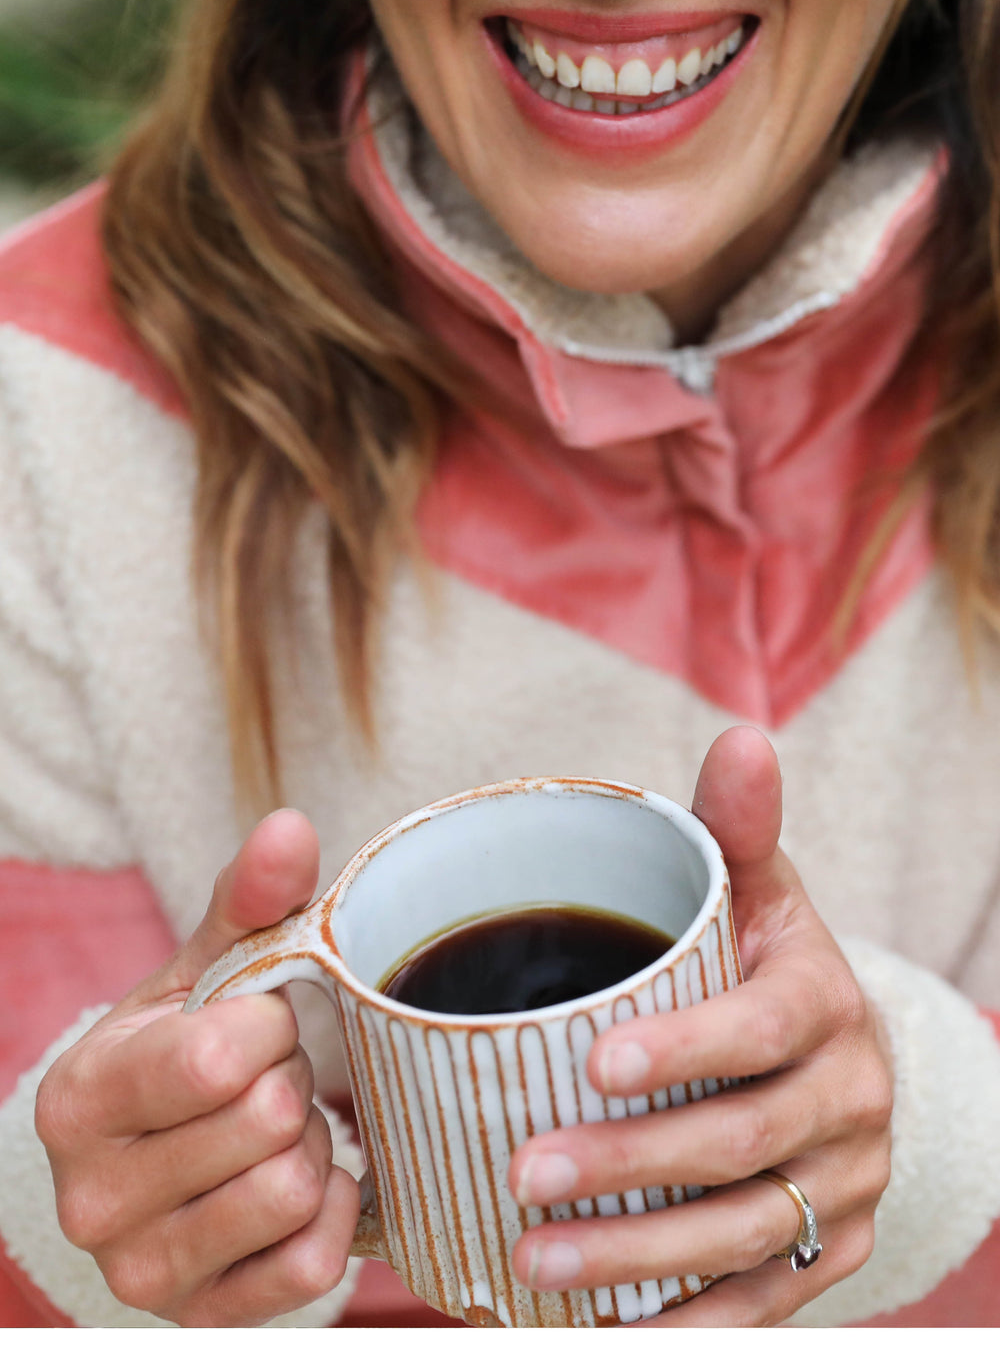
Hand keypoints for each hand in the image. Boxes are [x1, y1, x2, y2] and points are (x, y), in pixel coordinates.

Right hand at [34, 810, 360, 1325]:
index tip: (266, 1019)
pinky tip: (310, 1179)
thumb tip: (289, 826)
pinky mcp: (203, 1321)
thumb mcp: (202, 972)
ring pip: (290, 1191)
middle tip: (278, 1076)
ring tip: (285, 1126)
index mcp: (80, 1097)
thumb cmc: (183, 1049)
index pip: (216, 1058)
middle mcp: (94, 1198)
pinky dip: (333, 1210)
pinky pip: (313, 1264)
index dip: (272, 1025)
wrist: (158, 1159)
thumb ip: (247, 900)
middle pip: (264, 1122)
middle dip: (294, 1082)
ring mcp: (143, 1272)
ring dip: (313, 1145)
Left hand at [507, 726, 893, 1325]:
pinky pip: (766, 1301)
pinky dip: (689, 1322)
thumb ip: (738, 827)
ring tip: (537, 1266)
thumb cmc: (763, 959)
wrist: (836, 1052)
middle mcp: (848, 1099)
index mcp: (822, 1002)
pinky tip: (606, 1332)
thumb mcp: (758, 890)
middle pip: (742, 1144)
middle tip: (525, 1174)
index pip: (762, 1030)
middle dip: (633, 1168)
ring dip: (642, 1258)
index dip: (687, 1049)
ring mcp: (844, 1184)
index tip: (594, 1064)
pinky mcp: (831, 1247)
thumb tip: (742, 736)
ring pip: (748, 1234)